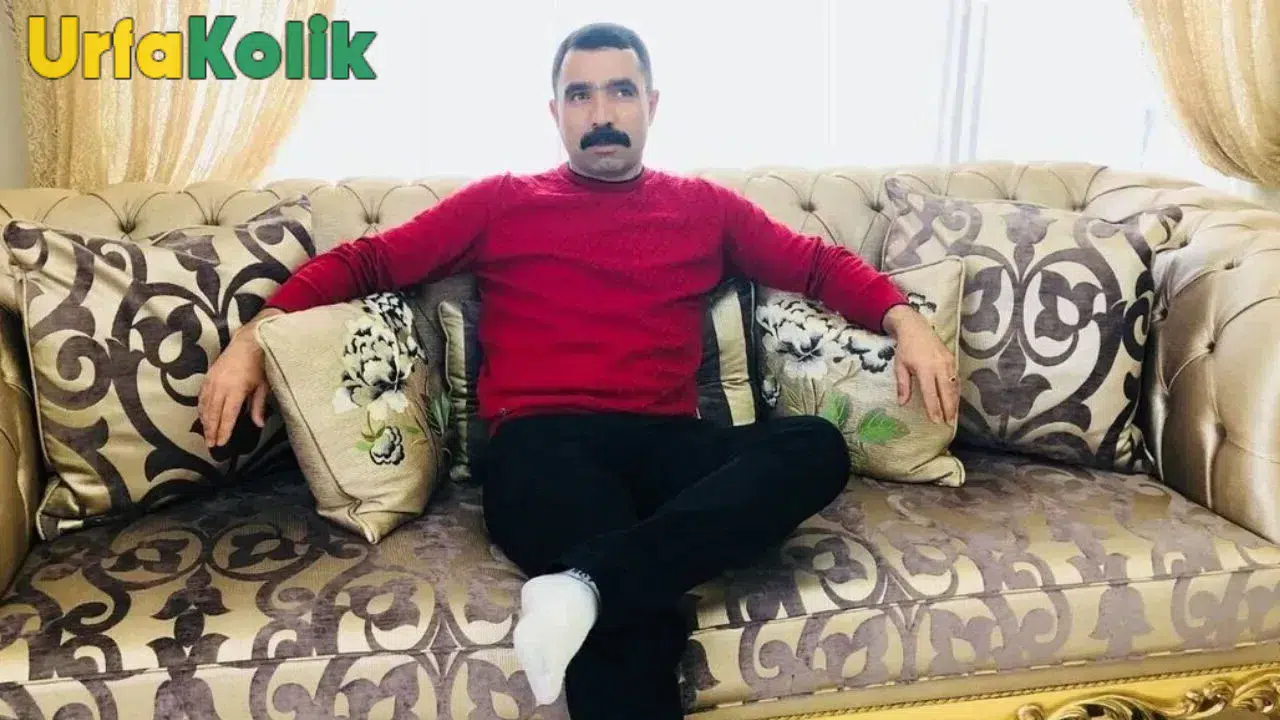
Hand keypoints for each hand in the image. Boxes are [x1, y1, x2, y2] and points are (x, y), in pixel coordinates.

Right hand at [197, 310, 280, 447]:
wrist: (248, 341)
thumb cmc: (259, 364)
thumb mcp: (263, 386)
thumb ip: (258, 406)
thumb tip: (258, 425)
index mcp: (235, 388)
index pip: (228, 415)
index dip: (223, 430)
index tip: (221, 443)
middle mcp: (221, 385)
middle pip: (213, 413)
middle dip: (211, 430)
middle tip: (211, 445)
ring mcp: (212, 380)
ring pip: (205, 405)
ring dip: (205, 421)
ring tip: (206, 435)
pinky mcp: (208, 376)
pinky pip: (201, 396)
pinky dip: (201, 408)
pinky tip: (203, 417)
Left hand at [883, 305, 957, 423]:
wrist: (916, 327)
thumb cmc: (905, 348)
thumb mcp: (899, 366)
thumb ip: (903, 385)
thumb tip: (902, 403)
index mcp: (924, 368)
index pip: (930, 393)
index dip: (934, 408)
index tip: (936, 421)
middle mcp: (939, 366)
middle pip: (946, 392)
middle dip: (948, 409)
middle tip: (949, 423)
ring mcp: (948, 362)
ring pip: (954, 386)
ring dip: (954, 402)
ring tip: (953, 416)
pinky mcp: (953, 359)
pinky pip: (956, 379)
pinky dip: (956, 391)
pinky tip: (954, 401)